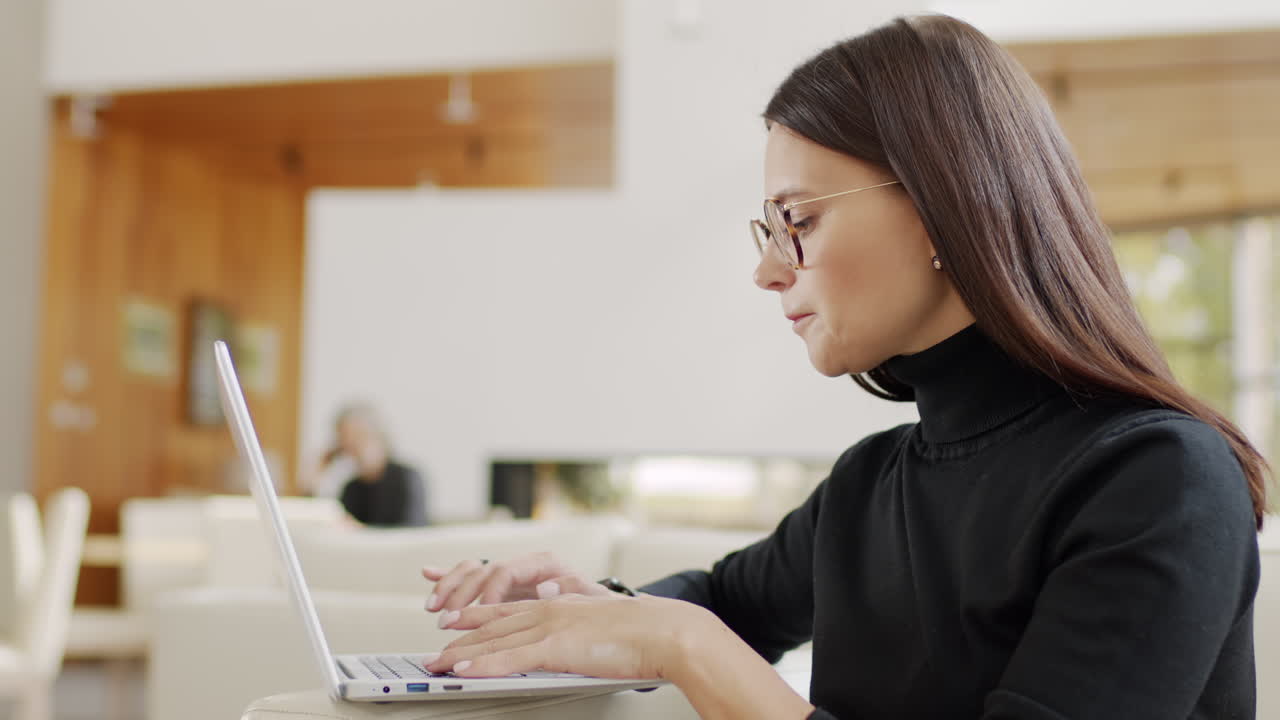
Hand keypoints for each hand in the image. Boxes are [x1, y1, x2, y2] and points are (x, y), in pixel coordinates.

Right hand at [422, 553, 611, 612]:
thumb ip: (572, 589)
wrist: (601, 609)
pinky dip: (449, 574)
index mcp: (544, 564)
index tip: (479, 613)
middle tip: (446, 617)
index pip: (506, 571)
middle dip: (461, 593)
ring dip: (449, 586)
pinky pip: (471, 575)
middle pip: (483, 571)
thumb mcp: (593, 597)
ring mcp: (511, 573)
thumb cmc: (597, 605)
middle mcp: (523, 564)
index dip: (489, 592)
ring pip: (472, 571)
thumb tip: (545, 589)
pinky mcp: (501, 584)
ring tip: (433, 606)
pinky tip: (428, 573)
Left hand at [424, 591, 717, 680]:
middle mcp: (550, 608)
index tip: (453, 619)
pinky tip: (465, 672)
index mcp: (560, 602)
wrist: (665, 630)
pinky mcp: (557, 646)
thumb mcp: (602, 622)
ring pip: (495, 640)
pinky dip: (484, 665)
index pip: (509, 609)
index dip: (477, 615)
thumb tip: (571, 637)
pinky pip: (511, 657)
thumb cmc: (644, 632)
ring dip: (461, 654)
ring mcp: (552, 626)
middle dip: (459, 637)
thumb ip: (580, 625)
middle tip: (435, 648)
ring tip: (438, 665)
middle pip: (494, 624)